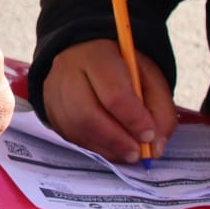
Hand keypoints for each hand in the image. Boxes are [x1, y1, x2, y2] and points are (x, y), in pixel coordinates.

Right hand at [41, 39, 176, 163]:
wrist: (85, 54)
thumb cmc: (121, 67)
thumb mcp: (150, 76)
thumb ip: (160, 110)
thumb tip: (155, 147)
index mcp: (97, 57)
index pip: (114, 95)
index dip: (133, 120)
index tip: (149, 136)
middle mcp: (68, 72)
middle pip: (88, 115)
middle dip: (117, 140)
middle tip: (137, 154)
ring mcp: (53, 92)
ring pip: (76, 130)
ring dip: (105, 148)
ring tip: (126, 153)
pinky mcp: (49, 110)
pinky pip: (70, 137)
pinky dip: (94, 147)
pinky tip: (110, 147)